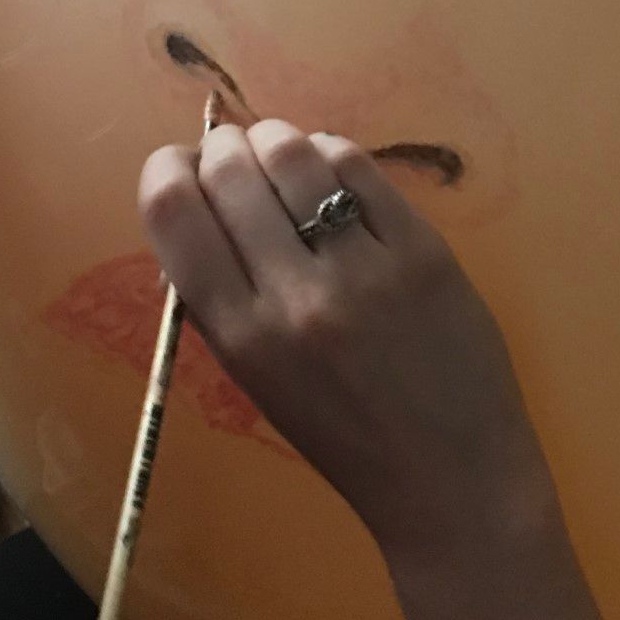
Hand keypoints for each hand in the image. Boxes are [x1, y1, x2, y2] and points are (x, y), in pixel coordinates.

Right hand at [138, 120, 556, 557]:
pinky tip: (332, 169)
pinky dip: (334, 154)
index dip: (167, 170)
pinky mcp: (423, 250)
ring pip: (294, 154)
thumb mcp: (258, 382)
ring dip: (276, 141)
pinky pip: (360, 168)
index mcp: (240, 336)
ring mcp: (364, 269)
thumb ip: (224, 302)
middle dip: (222, 148)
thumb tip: (199, 210)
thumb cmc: (347, 439)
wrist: (452, 479)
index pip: (173, 213)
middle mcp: (294, 296)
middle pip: (230, 171)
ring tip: (283, 157)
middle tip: (235, 158)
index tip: (181, 169)